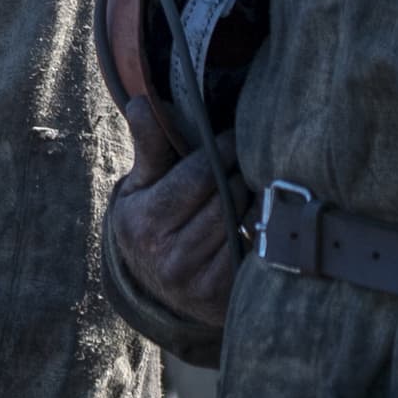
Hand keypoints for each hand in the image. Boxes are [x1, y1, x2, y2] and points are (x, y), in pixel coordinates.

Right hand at [106, 97, 241, 328]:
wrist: (153, 287)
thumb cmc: (148, 222)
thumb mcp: (139, 186)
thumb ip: (148, 146)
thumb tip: (142, 103)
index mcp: (142, 221)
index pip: (197, 175)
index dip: (223, 151)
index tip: (236, 136)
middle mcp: (166, 255)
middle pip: (225, 197)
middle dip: (240, 173)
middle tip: (251, 157)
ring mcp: (195, 279)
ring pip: (241, 220)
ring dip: (254, 199)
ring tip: (254, 185)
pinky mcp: (219, 294)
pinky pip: (251, 249)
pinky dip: (258, 229)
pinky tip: (256, 218)